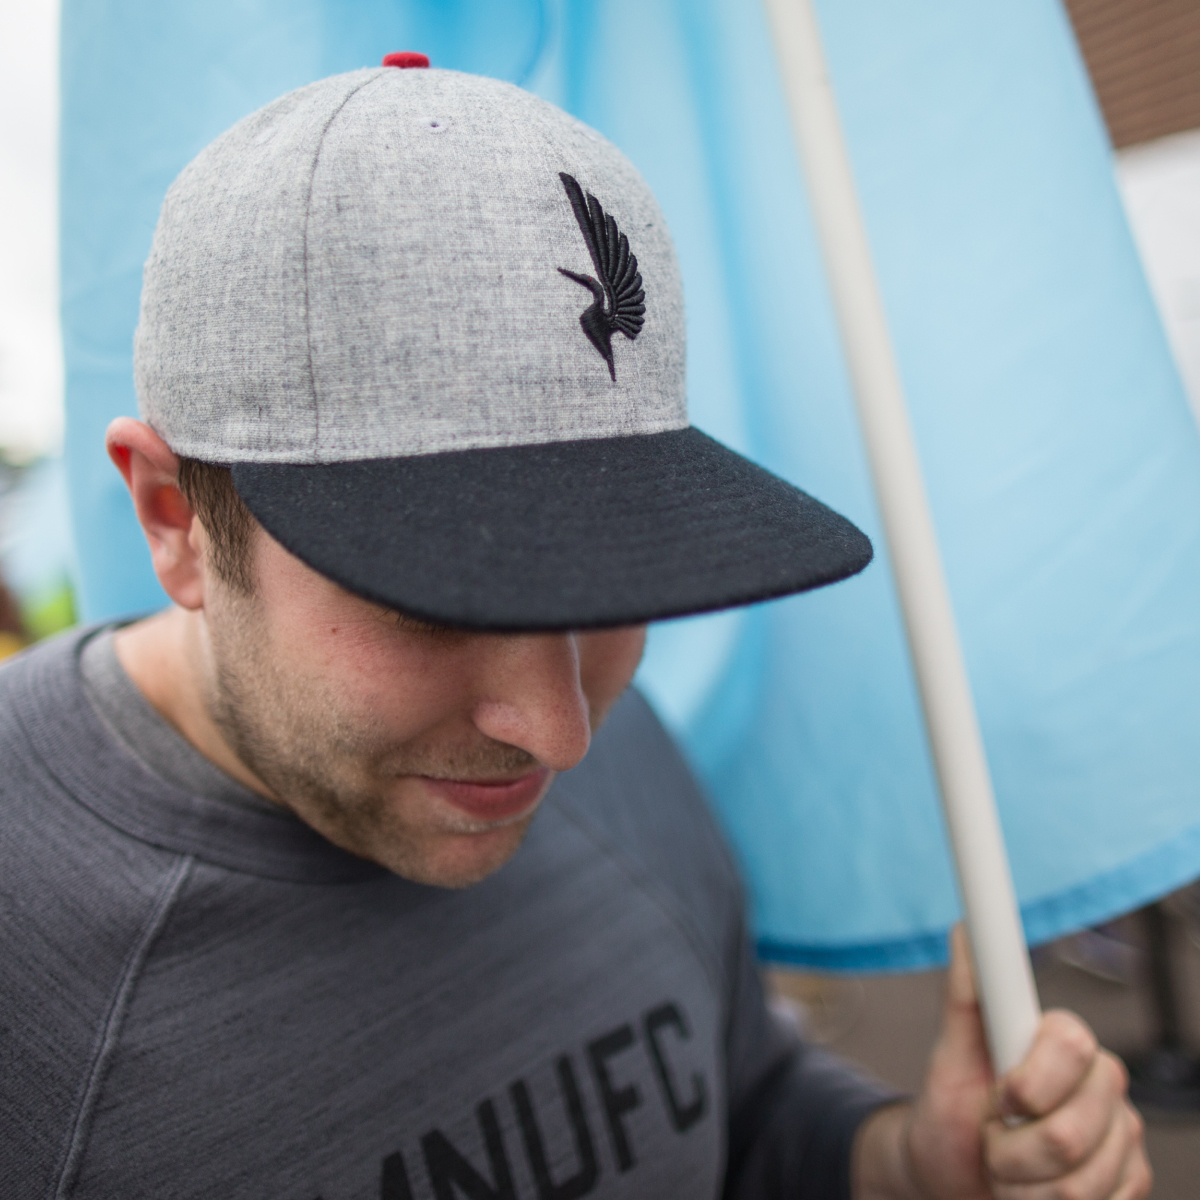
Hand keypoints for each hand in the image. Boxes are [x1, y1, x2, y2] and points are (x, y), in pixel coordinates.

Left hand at [854, 926, 1150, 1199]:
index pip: (1072, 1044)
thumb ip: (964, 995)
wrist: (953, 1174)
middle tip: (990, 1136)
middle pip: (1071, 1131)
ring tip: (1005, 1166)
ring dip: (1022, 1186)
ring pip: (1078, 1182)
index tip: (998, 1099)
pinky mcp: (1130, 1181)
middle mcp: (1102, 1083)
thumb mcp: (947, 1055)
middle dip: (1011, 1149)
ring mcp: (1121, 1136)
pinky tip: (1033, 1191)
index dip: (1028, 1083)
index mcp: (1062, 1041)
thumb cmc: (952, 1111)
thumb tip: (965, 930)